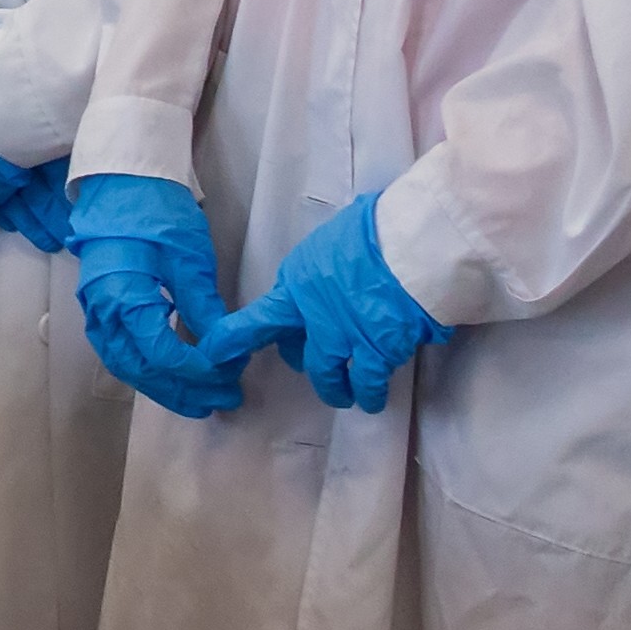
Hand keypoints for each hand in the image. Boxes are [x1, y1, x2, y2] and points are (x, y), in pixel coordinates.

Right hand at [71, 173, 246, 417]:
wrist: (121, 179)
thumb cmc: (157, 211)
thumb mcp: (189, 258)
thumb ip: (203, 309)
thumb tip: (224, 349)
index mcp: (124, 297)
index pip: (162, 353)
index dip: (197, 372)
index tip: (230, 377)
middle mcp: (102, 310)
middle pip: (140, 368)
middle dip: (181, 391)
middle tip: (221, 402)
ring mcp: (95, 308)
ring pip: (125, 364)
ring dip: (161, 386)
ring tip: (197, 400)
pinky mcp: (98, 303)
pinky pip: (118, 350)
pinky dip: (144, 368)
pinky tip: (167, 374)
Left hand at [203, 193, 449, 413]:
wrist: (415, 245)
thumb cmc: (380, 230)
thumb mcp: (335, 240)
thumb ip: (323, 264)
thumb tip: (331, 270)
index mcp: (298, 281)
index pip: (258, 318)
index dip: (234, 340)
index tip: (214, 356)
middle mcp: (312, 313)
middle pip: (294, 350)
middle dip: (299, 358)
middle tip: (305, 362)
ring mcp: (342, 336)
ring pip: (327, 374)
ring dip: (335, 388)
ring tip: (346, 394)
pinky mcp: (375, 353)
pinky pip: (366, 382)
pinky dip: (369, 393)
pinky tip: (372, 399)